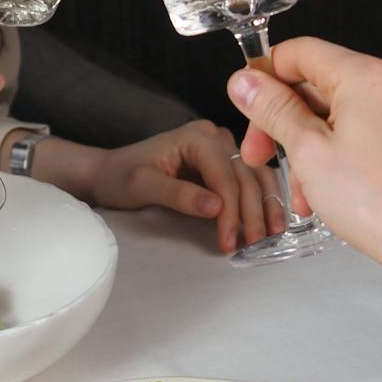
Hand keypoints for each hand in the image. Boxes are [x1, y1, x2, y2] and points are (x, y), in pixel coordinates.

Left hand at [84, 119, 282, 254]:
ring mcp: (221, 146)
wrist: (110, 172)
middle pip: (244, 175)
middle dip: (251, 212)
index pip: (224, 174)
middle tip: (254, 244)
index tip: (229, 241)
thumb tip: (216, 207)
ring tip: (271, 236)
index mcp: (195, 137)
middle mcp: (213, 136)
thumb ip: (178, 194)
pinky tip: (271, 221)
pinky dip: (263, 199)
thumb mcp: (141, 186)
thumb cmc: (120, 177)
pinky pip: (251, 179)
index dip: (231, 210)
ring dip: (266, 205)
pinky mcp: (224, 161)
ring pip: (255, 175)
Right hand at [227, 38, 381, 304]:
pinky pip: (359, 134)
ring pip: (336, 115)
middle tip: (259, 153)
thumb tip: (246, 83)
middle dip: (282, 121)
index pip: (301, 53)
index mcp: (364, 77)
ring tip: (296, 188)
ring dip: (305, 147)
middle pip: (317, 86)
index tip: (245, 100)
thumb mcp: (307, 150)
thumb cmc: (377, 200)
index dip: (265, 75)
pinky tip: (320, 190)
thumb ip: (273, 110)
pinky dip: (333, 155)